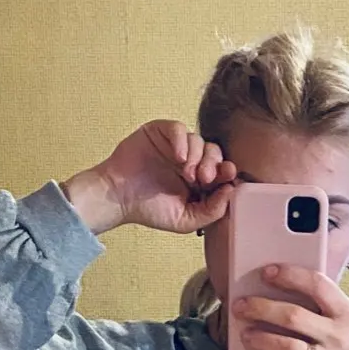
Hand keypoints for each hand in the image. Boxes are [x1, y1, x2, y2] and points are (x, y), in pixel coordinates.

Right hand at [63, 121, 235, 235]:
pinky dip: (181, 141)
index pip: (221, 170)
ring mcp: (174, 145)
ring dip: (196, 156)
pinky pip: (178, 129)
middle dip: (214, 164)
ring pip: (198, 140)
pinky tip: (177, 158)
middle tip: (205, 177)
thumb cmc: (148, 210)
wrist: (117, 198)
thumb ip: (211, 211)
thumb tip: (231, 192)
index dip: (227, 172)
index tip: (227, 178)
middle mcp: (189, 160)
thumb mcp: (185, 220)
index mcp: (198, 180)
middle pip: (214, 151)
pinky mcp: (160, 132)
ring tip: (185, 174)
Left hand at [233, 264, 348, 349]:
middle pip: (293, 316)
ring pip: (287, 348)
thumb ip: (326, 307)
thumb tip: (285, 292)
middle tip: (242, 305)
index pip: (317, 285)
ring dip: (261, 339)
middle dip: (261, 308)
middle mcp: (338, 335)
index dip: (290, 275)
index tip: (267, 272)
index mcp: (346, 312)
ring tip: (245, 334)